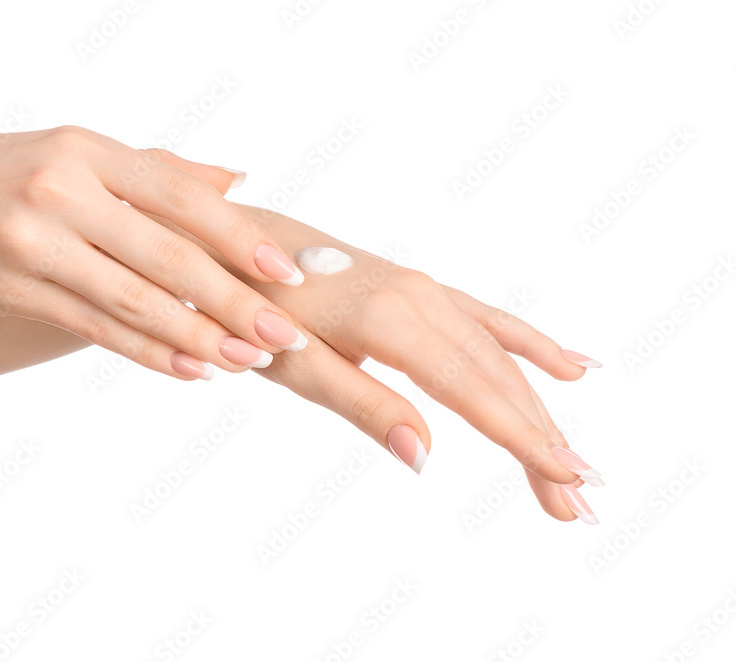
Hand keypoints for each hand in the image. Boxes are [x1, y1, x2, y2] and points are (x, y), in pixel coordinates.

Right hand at [0, 127, 308, 379]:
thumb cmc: (13, 174)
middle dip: (232, 301)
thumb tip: (237, 182)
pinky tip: (189, 370)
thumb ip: (159, 172)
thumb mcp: (80, 154)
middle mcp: (61, 191)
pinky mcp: (13, 289)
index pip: (179, 197)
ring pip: (131, 300)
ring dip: (196, 337)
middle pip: (164, 255)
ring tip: (246, 361)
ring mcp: (32, 243)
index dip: (238, 238)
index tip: (288, 275)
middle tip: (284, 336)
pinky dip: (147, 352)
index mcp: (88, 150)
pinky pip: (93, 328)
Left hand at [150, 205, 602, 522]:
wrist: (230, 239)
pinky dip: (530, 343)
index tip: (568, 481)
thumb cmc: (252, 308)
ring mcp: (421, 287)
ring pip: (497, 354)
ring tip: (572, 461)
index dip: (523, 439)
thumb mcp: (296, 365)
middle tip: (580, 502)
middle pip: (497, 377)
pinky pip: (486, 318)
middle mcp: (418, 296)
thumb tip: (423, 456)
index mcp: (389, 320)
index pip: (474, 391)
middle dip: (540, 439)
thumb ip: (363, 405)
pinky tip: (570, 365)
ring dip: (540, 409)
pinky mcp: (415, 286)